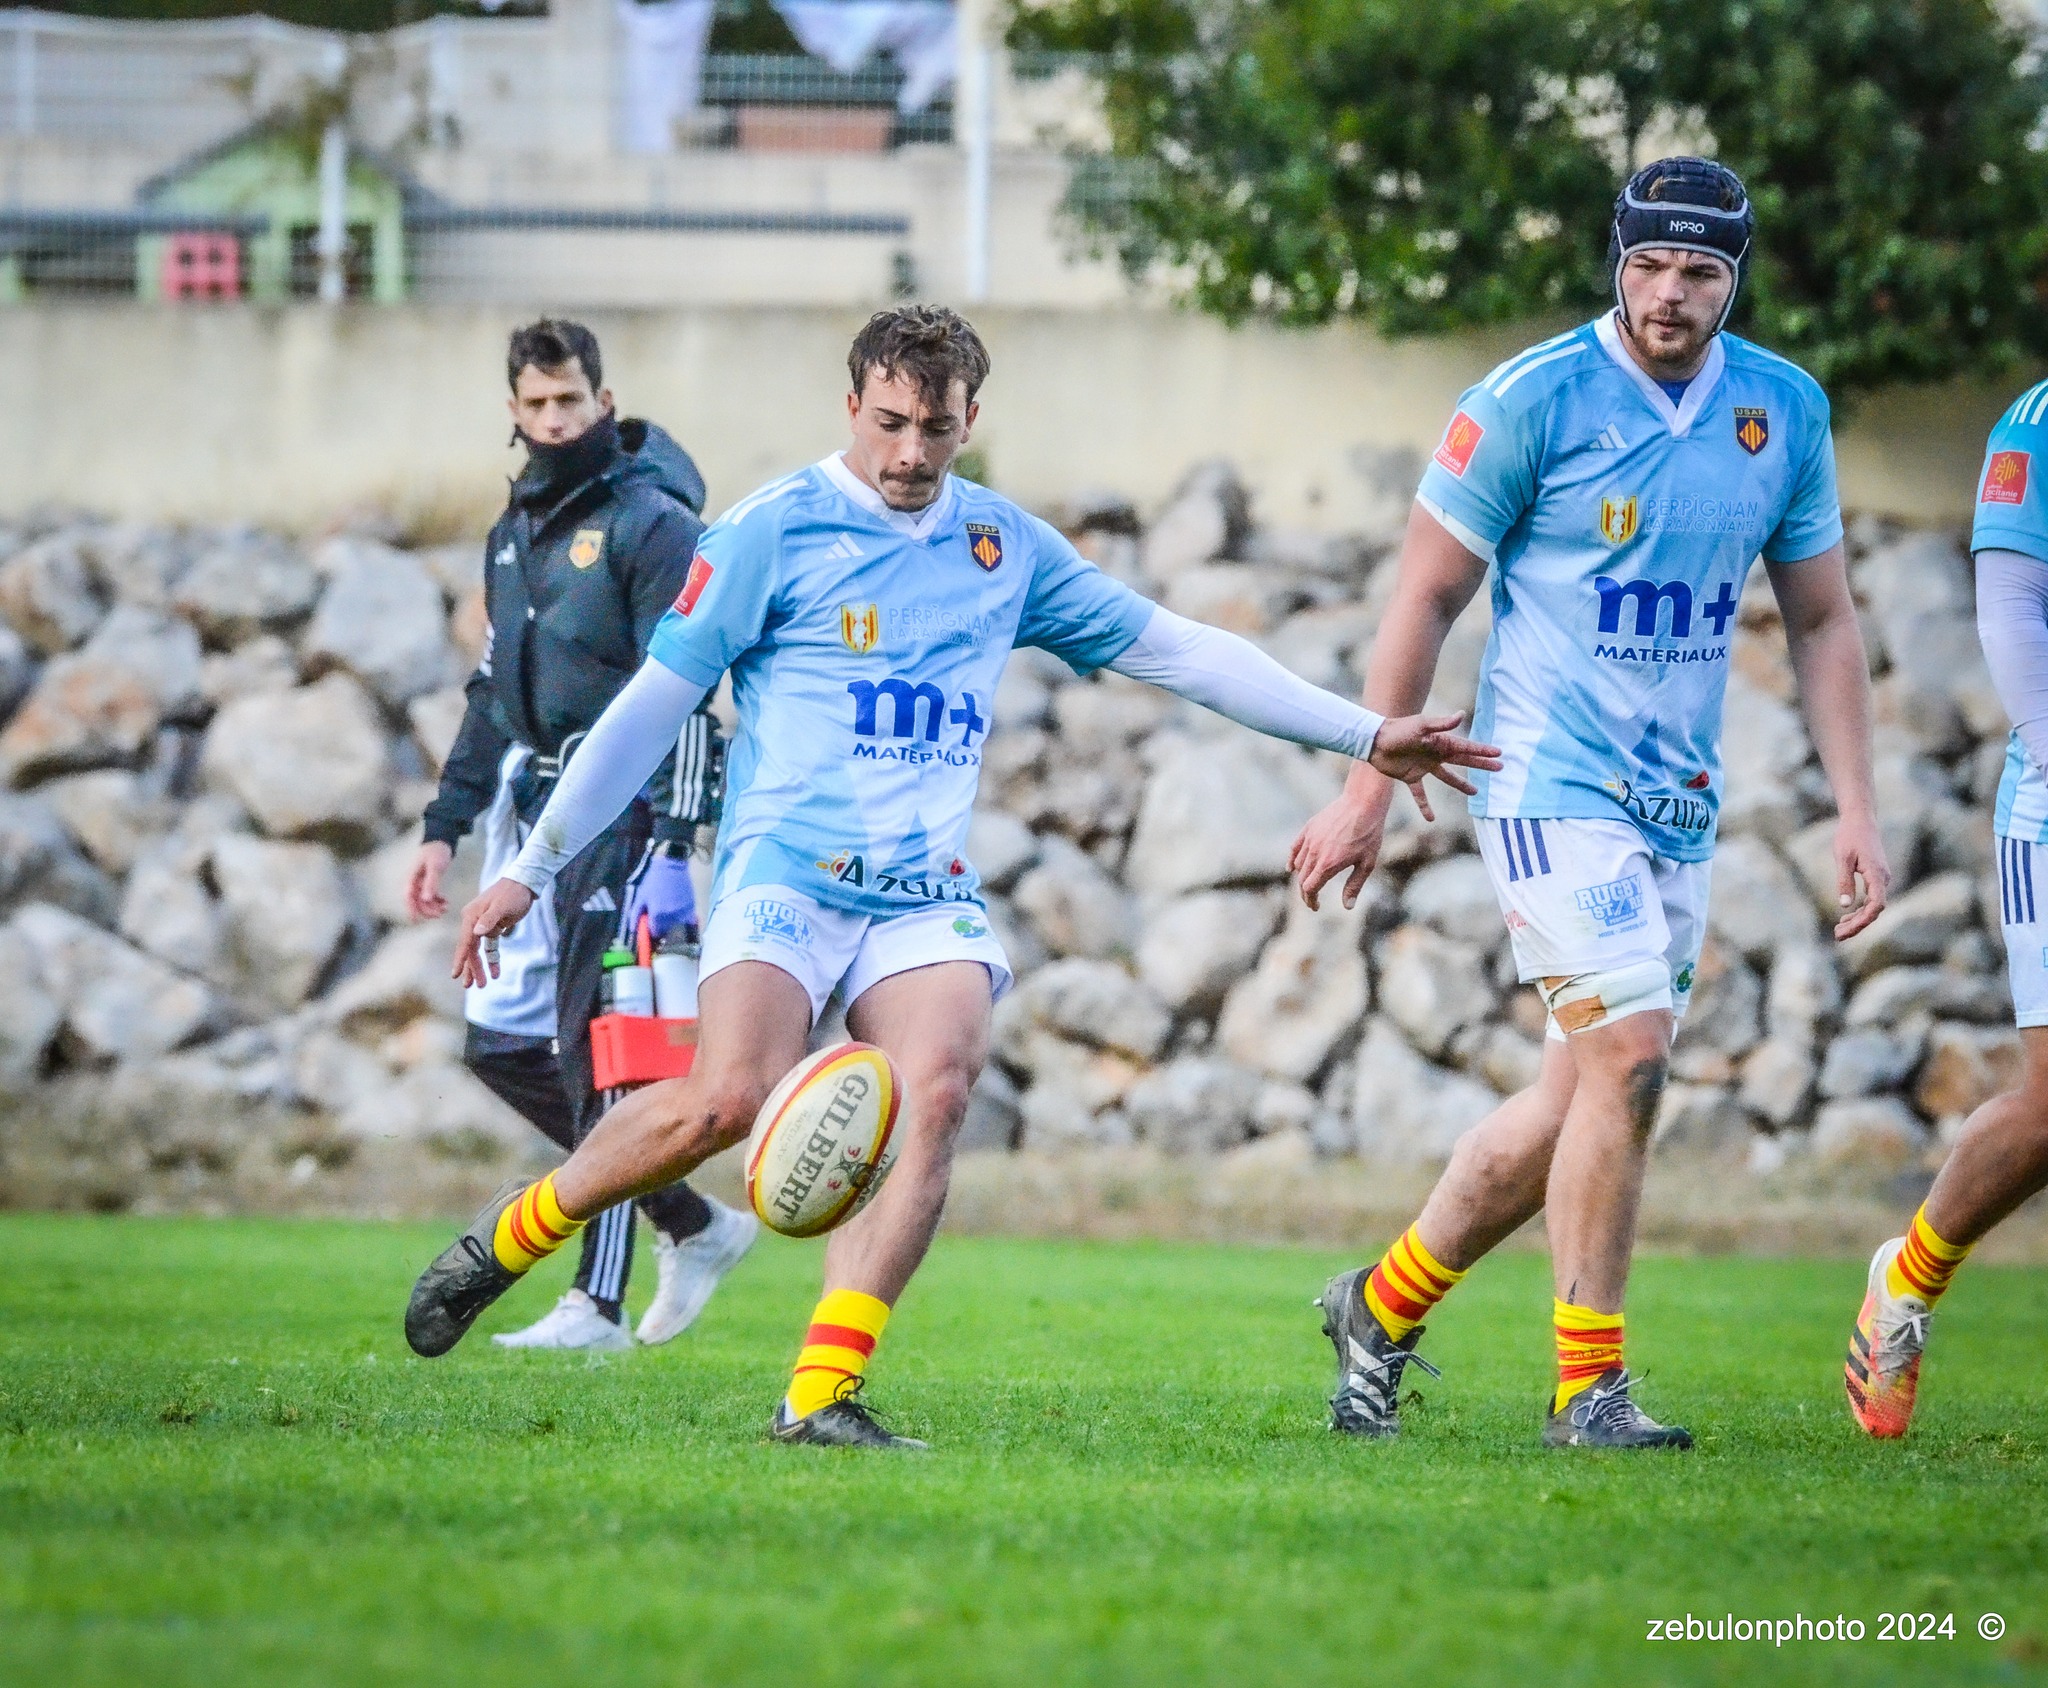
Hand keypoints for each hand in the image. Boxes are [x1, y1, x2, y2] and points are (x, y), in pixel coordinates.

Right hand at [406, 841, 452, 921]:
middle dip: (427, 910)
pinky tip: (445, 903)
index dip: (411, 910)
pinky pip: (429, 896)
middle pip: (416, 901)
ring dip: (432, 907)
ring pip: (423, 900)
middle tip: (441, 913)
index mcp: (412, 878)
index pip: (408, 898)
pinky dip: (436, 901)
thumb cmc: (436, 851)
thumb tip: (425, 899)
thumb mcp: (435, 867)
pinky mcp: (427, 882)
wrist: (440, 840)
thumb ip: (431, 882)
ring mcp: (420, 882)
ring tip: (446, 908)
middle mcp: (414, 882)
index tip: (415, 921)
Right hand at [452, 877, 537, 986]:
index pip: (465, 941)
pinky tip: (495, 972)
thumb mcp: (502, 905)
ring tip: (480, 984)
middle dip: (472, 968)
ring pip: (478, 950)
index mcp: (471, 916)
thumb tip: (476, 933)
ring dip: (479, 966)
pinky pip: (490, 947)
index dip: (460, 959)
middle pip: (470, 949)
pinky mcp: (492, 928)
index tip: (455, 974)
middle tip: (473, 986)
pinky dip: (492, 959)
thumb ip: (489, 919)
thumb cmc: (513, 893)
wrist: (524, 884)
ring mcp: (482, 925)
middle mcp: (473, 922)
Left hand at [621, 848, 697, 945]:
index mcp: (658, 914)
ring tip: (667, 913)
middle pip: (667, 931)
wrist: (672, 865)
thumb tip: (633, 930)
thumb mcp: (641, 896)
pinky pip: (687, 921)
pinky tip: (677, 912)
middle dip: (662, 928)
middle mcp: (672, 916)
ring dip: (672, 924)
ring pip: (677, 927)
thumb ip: (635, 915)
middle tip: (658, 918)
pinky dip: (682, 920)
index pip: (655, 932)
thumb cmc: (653, 880)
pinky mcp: (692, 908)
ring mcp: (683, 912)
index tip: (651, 925)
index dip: (652, 930)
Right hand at [1289, 779, 1392, 911]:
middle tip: (1313, 900)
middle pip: (1302, 880)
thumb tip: (1348, 907)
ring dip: (1301, 878)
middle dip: (1306, 893)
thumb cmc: (1369, 833)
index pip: (1310, 889)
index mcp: (1328, 864)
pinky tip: (1292, 867)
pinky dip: (1291, 860)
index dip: (1311, 901)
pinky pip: (1295, 848)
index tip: (1316, 907)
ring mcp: (1310, 840)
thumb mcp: (1367, 863)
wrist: (1363, 802)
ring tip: (1310, 884)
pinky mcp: (1309, 828)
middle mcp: (1315, 853)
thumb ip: (1354, 885)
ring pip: (1297, 865)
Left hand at [1365, 710, 1501, 822]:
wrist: (1374, 740)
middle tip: (1499, 768)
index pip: (1466, 747)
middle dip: (1481, 765)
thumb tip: (1462, 715)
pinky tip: (1431, 819)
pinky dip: (1425, 806)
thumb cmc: (1398, 730)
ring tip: (1475, 792)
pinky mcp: (1410, 777)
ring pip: (1447, 778)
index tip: (1499, 754)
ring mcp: (1424, 767)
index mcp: (1440, 742)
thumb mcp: (1421, 725)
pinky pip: (1420, 794)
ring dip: (1461, 784)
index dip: (1482, 751)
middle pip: (1462, 761)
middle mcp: (1435, 754)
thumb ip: (1441, 724)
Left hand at [1832, 813, 1890, 941]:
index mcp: (1877, 874)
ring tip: (1839, 931)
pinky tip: (1846, 917)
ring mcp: (1882, 879)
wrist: (1861, 820)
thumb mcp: (1842, 858)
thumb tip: (1845, 905)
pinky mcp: (1877, 878)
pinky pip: (1872, 899)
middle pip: (1874, 910)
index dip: (1863, 920)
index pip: (1876, 905)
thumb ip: (1844, 881)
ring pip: (1873, 906)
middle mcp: (1883, 879)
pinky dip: (1860, 910)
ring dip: (1858, 920)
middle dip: (1857, 925)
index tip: (1846, 929)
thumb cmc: (1850, 836)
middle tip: (1837, 936)